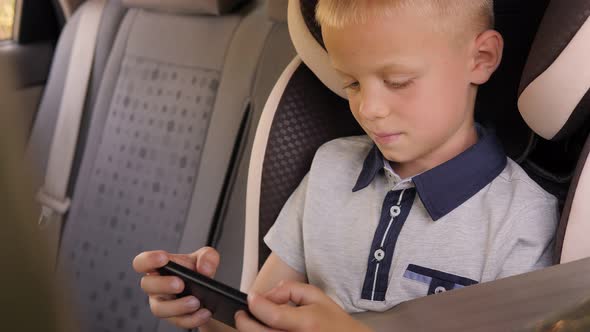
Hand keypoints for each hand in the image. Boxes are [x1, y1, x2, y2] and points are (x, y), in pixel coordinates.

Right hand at [132, 247, 219, 328]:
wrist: (209, 292)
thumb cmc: (198, 271)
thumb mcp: (206, 258)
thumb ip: (207, 256)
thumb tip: (205, 269)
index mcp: (159, 267)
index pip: (142, 262)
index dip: (148, 260)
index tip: (163, 258)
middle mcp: (156, 286)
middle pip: (147, 285)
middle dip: (163, 284)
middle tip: (180, 284)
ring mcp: (163, 303)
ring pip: (159, 309)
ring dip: (178, 306)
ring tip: (195, 302)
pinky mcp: (174, 318)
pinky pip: (178, 321)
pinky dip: (192, 318)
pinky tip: (204, 312)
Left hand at [235, 281, 371, 331]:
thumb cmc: (334, 323)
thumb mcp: (317, 296)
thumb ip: (290, 289)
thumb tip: (268, 294)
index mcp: (305, 323)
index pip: (271, 314)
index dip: (256, 304)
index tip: (251, 297)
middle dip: (244, 321)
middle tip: (243, 313)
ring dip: (251, 331)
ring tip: (254, 322)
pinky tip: (266, 330)